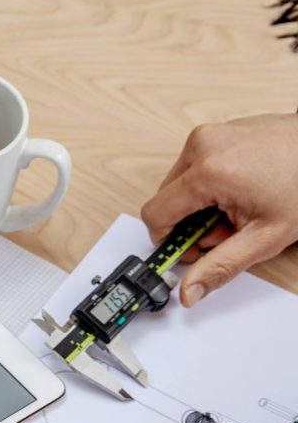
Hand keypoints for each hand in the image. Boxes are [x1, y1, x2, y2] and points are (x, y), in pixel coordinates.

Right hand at [141, 115, 297, 305]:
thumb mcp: (266, 236)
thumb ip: (221, 266)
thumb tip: (190, 290)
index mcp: (208, 171)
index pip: (155, 215)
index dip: (168, 241)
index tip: (188, 252)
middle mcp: (201, 147)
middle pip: (166, 199)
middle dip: (190, 223)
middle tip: (225, 231)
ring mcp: (208, 135)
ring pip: (179, 184)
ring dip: (199, 205)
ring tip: (236, 210)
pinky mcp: (215, 132)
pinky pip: (194, 166)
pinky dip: (208, 185)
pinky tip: (239, 191)